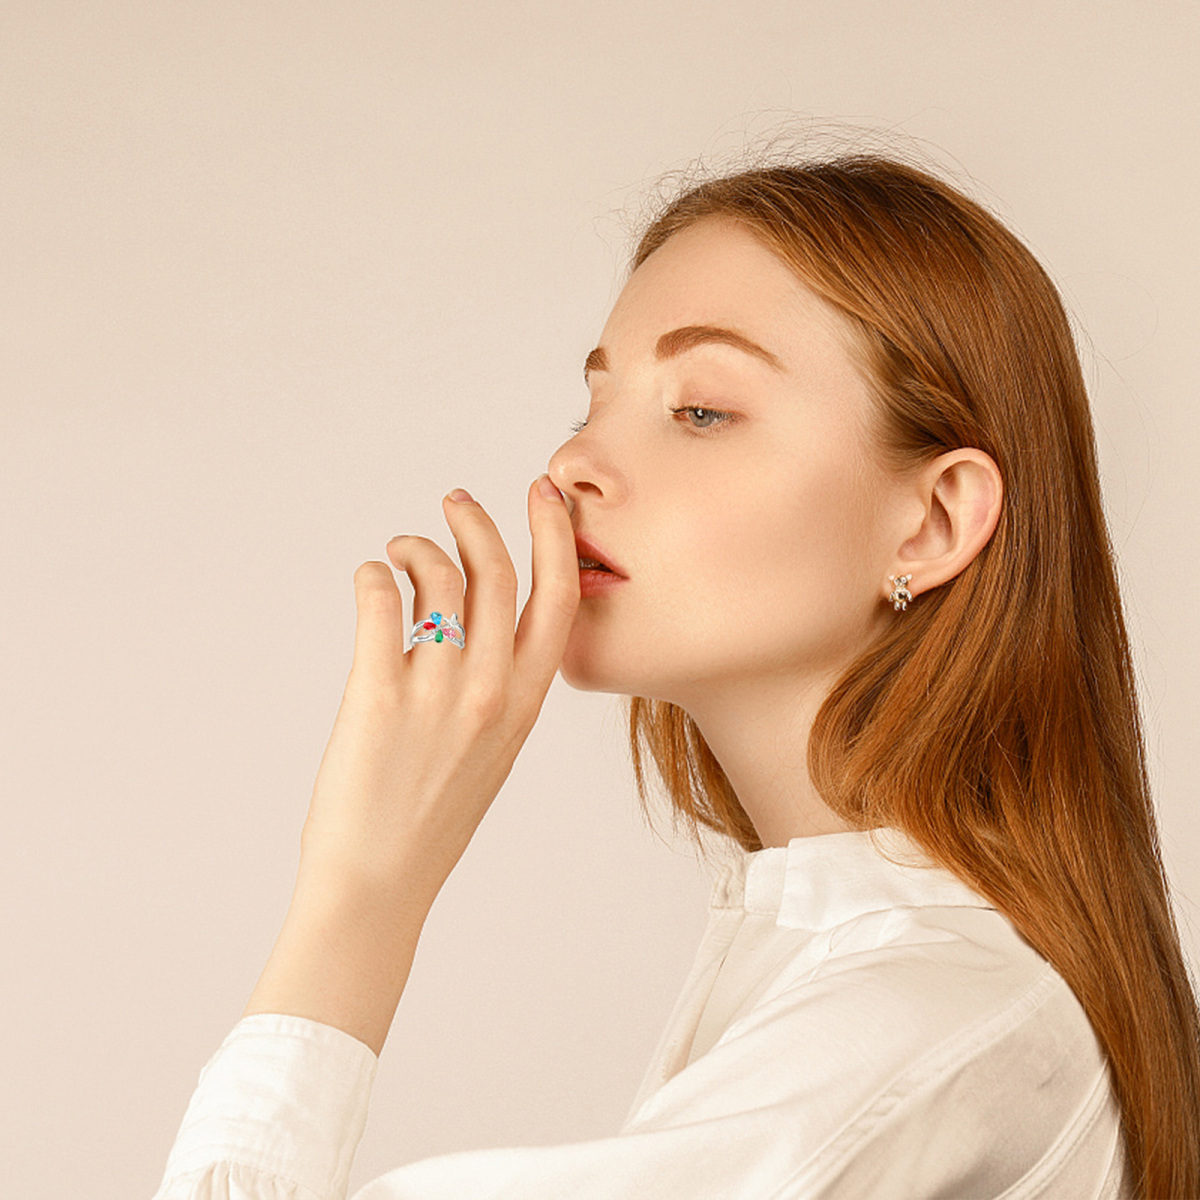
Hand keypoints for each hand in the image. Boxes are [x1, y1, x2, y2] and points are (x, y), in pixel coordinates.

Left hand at [297, 475, 579, 907]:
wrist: (379, 884)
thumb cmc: (430, 820)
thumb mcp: (493, 750)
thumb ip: (498, 688)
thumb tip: (469, 622)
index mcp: (525, 703)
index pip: (558, 598)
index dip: (554, 536)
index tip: (541, 496)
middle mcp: (490, 690)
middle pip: (497, 571)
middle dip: (477, 520)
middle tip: (456, 501)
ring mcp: (436, 692)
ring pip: (438, 578)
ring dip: (417, 548)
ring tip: (400, 553)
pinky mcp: (377, 695)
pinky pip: (380, 602)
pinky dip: (374, 575)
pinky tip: (370, 580)